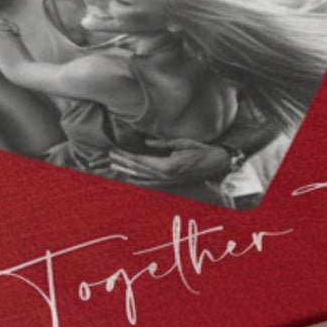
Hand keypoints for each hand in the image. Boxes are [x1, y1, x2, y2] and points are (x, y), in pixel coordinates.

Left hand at [105, 136, 234, 186]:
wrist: (216, 164)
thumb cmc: (201, 151)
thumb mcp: (182, 143)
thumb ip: (162, 145)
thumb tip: (145, 142)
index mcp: (167, 166)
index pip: (141, 161)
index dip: (126, 156)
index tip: (114, 151)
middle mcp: (164, 176)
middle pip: (138, 169)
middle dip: (123, 162)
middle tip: (110, 156)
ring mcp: (167, 181)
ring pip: (142, 177)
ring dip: (128, 171)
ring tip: (115, 165)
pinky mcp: (170, 183)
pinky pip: (150, 183)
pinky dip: (139, 180)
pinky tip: (130, 178)